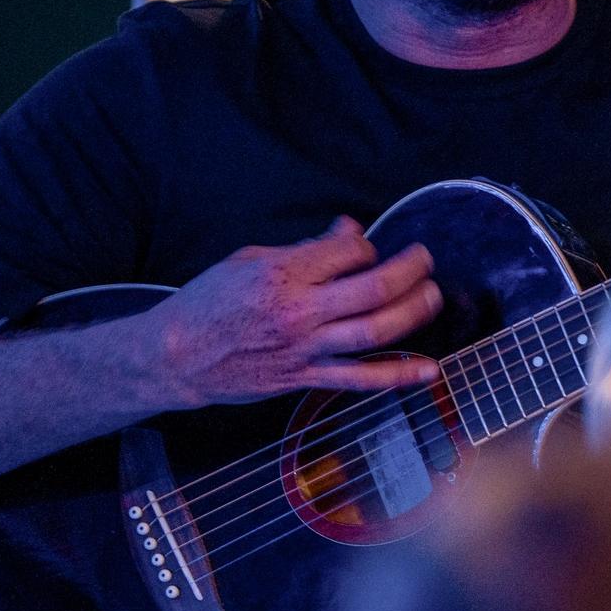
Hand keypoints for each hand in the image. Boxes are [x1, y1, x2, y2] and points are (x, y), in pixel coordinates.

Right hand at [142, 218, 442, 405]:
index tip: (364, 246)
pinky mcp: (305, 379)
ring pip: (375, 331)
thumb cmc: (208, 302)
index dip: (365, 244)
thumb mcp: (248, 259)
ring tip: (434, 296)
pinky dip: (397, 376)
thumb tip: (350, 231)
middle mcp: (299, 312)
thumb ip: (304, 249)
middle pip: (373, 289)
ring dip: (413, 313)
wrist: (175, 356)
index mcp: (282, 274)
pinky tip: (428, 371)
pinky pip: (360, 380)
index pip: (348, 252)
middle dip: (409, 271)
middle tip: (425, 260)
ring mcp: (305, 349)